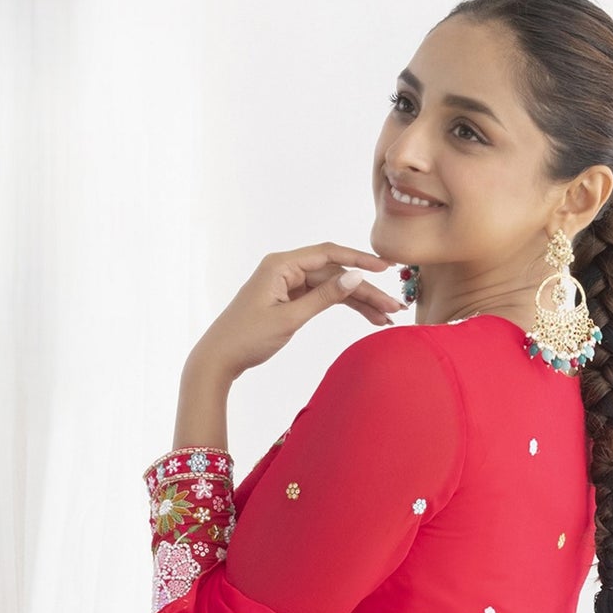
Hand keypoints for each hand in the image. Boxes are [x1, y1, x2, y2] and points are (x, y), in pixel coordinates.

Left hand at [191, 244, 405, 379]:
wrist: (219, 358)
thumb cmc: (247, 338)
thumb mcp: (289, 319)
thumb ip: (324, 297)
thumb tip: (354, 276)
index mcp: (281, 264)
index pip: (329, 254)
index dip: (360, 260)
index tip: (386, 268)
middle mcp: (285, 268)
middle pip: (335, 274)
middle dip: (365, 290)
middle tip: (394, 307)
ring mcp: (287, 284)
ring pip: (331, 288)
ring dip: (358, 302)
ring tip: (385, 318)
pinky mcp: (288, 299)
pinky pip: (321, 299)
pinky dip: (341, 308)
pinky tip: (364, 317)